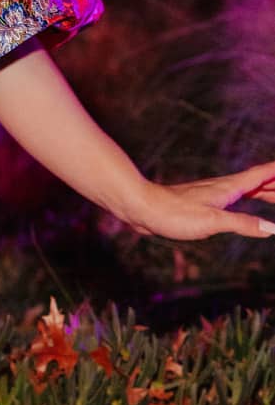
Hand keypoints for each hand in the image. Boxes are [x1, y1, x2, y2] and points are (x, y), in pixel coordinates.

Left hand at [126, 161, 274, 240]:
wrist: (142, 207)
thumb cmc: (175, 214)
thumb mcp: (212, 222)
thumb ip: (242, 223)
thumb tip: (273, 229)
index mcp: (228, 189)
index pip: (261, 176)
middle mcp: (222, 188)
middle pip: (257, 182)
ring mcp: (212, 195)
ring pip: (245, 190)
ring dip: (264, 191)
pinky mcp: (202, 204)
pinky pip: (233, 199)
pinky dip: (247, 200)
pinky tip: (242, 205)